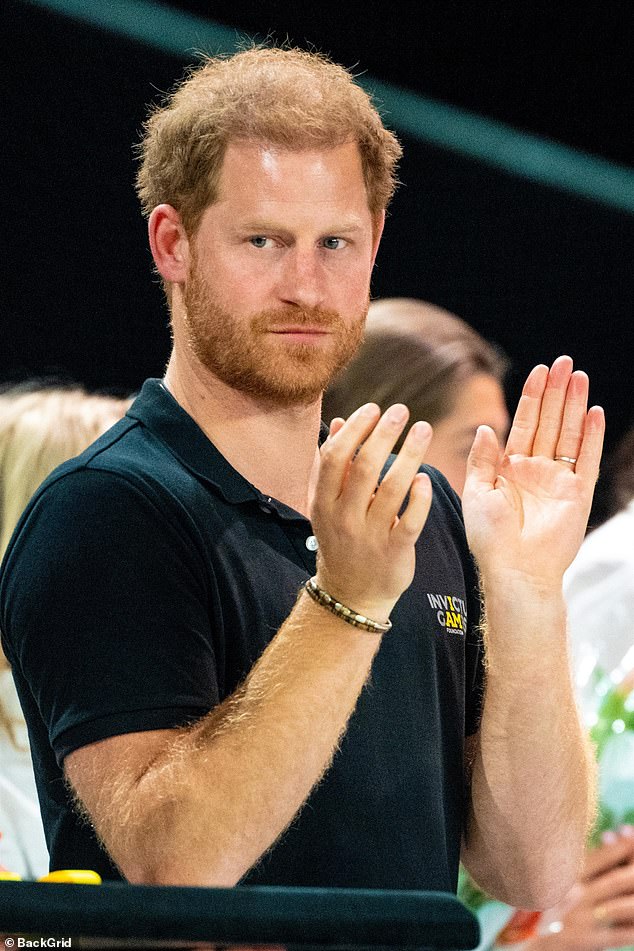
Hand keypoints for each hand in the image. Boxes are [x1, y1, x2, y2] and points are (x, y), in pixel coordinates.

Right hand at [310, 404, 432, 621]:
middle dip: (384, 434)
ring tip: (422, 430)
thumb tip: (337, 423)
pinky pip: (410, 522)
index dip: (354, 429)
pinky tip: (425, 477)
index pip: (334, 457)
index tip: (373, 409)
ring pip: (391, 489)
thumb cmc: (341, 541)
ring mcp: (369, 536)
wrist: (350, 596)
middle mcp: (344, 517)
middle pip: (364, 468)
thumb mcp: (327, 506)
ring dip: (409, 455)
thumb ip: (331, 466)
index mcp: (324, 502)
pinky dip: (419, 498)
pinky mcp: (395, 552)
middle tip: (401, 411)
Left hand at [462, 355, 603, 583]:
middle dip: (556, 392)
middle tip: (564, 362)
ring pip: (568, 434)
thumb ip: (482, 459)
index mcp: (509, 468)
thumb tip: (487, 426)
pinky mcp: (577, 494)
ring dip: (575, 405)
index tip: (539, 370)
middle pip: (549, 422)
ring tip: (580, 376)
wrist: (513, 570)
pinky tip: (594, 412)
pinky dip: (591, 436)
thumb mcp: (477, 493)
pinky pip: (586, 459)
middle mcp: (536, 470)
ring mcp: (558, 480)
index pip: (524, 423)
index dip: (532, 397)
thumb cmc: (489, 538)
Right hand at [528, 831, 633, 949]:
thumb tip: (588, 840)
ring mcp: (584, 918)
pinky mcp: (588, 941)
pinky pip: (621, 934)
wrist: (517, 943)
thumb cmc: (528, 907)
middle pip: (616, 879)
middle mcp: (576, 894)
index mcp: (565, 876)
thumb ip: (561, 863)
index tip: (629, 833)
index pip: (600, 857)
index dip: (619, 846)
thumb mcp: (541, 878)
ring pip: (623, 905)